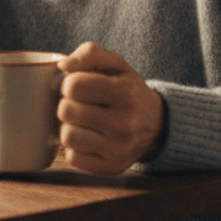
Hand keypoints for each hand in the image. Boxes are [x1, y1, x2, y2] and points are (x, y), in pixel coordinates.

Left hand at [57, 42, 165, 174]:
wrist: (157, 124)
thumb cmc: (127, 89)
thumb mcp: (116, 63)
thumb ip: (89, 54)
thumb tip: (63, 66)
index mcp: (124, 92)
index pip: (73, 86)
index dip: (69, 83)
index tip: (78, 86)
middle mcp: (124, 123)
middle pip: (67, 111)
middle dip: (66, 104)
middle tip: (79, 104)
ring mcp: (118, 149)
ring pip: (67, 137)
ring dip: (68, 127)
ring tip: (81, 122)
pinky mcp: (112, 167)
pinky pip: (73, 158)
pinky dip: (75, 147)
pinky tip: (87, 138)